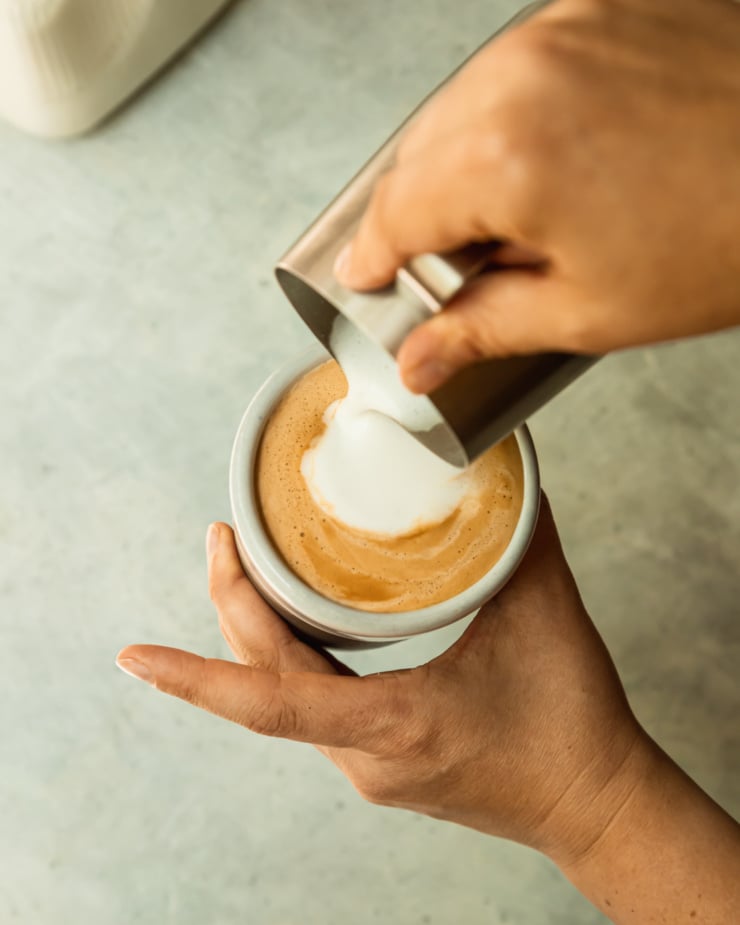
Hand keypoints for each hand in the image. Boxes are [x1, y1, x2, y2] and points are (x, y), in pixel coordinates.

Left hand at [116, 498, 645, 863]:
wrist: (595, 804)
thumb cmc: (571, 725)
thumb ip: (518, 539)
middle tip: (220, 536)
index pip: (271, 702)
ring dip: (253, 631)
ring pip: (281, 696)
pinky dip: (287, 655)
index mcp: (397, 723)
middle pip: (264, 682)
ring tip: (243, 561)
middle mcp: (364, 755)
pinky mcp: (379, 760)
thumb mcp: (546, 618)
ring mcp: (367, 764)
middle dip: (230, 607)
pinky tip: (293, 613)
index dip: (195, 679)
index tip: (132, 657)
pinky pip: (308, 704)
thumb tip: (499, 475)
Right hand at [335, 0, 739, 392]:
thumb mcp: (589, 310)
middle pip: (417, 155)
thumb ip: (482, 330)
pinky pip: (514, 69)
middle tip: (441, 265)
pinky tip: (546, 160)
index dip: (372, 256)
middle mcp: (518, 74)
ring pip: (459, 106)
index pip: (394, 212)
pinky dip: (506, 118)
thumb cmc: (731, 235)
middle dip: (415, 215)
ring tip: (509, 218)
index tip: (367, 275)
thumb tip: (417, 360)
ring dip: (458, 164)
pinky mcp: (595, 9)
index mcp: (504, 157)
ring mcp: (559, 28)